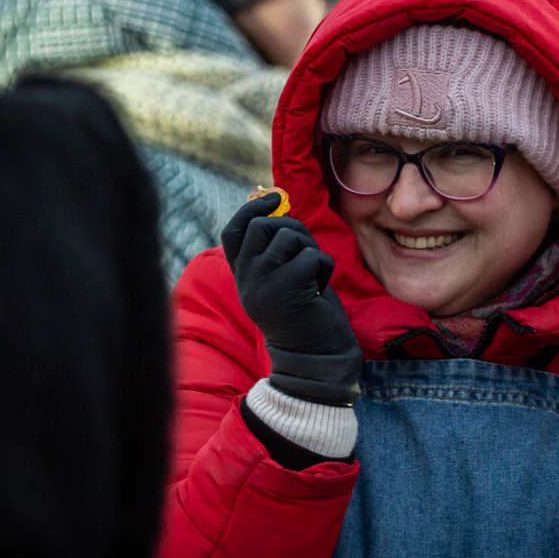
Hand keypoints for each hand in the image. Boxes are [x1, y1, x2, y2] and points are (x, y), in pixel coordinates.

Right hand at [221, 193, 361, 405]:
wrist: (317, 359)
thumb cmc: (308, 315)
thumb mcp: (283, 279)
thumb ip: (277, 248)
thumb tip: (280, 208)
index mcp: (243, 276)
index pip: (234, 231)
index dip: (253, 209)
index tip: (275, 198)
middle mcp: (246, 280)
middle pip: (263, 226)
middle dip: (293, 230)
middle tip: (307, 256)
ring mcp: (261, 285)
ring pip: (289, 238)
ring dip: (311, 251)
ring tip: (312, 278)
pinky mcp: (284, 291)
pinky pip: (311, 256)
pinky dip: (324, 268)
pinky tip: (319, 291)